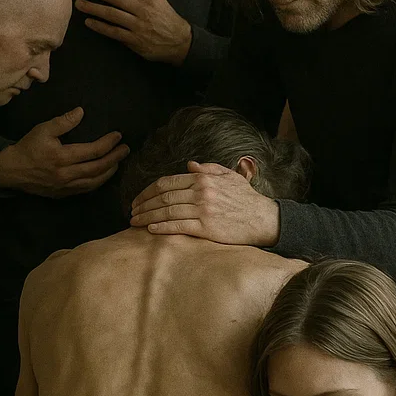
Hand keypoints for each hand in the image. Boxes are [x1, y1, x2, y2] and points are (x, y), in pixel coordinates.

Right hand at [0, 108, 128, 196]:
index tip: (118, 136)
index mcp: (62, 157)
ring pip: (94, 182)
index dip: (108, 143)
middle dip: (115, 158)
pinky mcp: (63, 194)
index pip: (93, 151)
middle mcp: (67, 174)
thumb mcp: (43, 129)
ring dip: (110, 172)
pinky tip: (103, 175)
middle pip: (98, 168)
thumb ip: (63, 121)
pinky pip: (86, 189)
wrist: (11, 171)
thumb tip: (81, 111)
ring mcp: (66, 187)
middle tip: (125, 149)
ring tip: (119, 162)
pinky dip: (98, 182)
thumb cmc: (28, 148)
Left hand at [77, 0, 191, 63]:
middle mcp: (143, 10)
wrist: (180, 42)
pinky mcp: (134, 40)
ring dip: (93, 8)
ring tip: (80, 4)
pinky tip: (89, 22)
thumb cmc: (168, 20)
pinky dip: (100, 26)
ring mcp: (138, 26)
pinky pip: (113, 32)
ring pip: (111, 14)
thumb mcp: (160, 1)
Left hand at [130, 161, 280, 244]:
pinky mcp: (207, 228)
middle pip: (163, 197)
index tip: (139, 199)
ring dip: (148, 217)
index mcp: (203, 179)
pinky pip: (178, 227)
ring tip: (135, 222)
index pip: (168, 182)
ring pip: (167, 212)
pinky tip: (150, 229)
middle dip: (143, 204)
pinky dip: (162, 227)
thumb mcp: (229, 176)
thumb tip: (188, 166)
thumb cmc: (246, 199)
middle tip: (132, 211)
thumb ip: (208, 169)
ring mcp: (203, 210)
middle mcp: (201, 192)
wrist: (264, 219)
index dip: (148, 191)